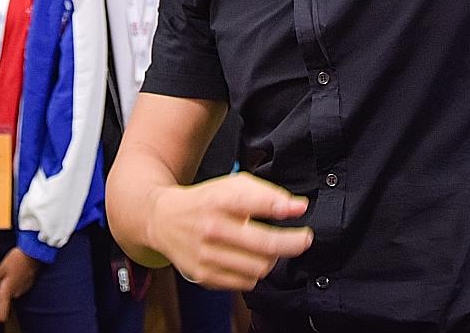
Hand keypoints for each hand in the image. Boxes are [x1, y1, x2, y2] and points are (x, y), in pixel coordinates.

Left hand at [0, 247, 39, 327]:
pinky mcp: (26, 284)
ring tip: (1, 274)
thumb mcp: (2, 266)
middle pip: (2, 302)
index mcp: (7, 292)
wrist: (34, 252)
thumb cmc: (19, 259)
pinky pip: (15, 288)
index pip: (1, 315)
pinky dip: (9, 283)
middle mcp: (15, 293)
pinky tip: (9, 272)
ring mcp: (22, 289)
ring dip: (2, 287)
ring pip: (8, 293)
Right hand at [147, 172, 312, 290]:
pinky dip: (254, 272)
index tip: (300, 209)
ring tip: (270, 248)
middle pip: (265, 244)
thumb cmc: (205, 201)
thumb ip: (266, 193)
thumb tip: (297, 207)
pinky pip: (246, 282)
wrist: (164, 220)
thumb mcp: (231, 186)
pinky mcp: (204, 275)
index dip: (282, 207)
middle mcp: (211, 229)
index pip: (255, 203)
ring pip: (259, 267)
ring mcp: (207, 255)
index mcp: (218, 200)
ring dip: (272, 259)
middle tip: (305, 238)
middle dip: (293, 242)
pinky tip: (248, 259)